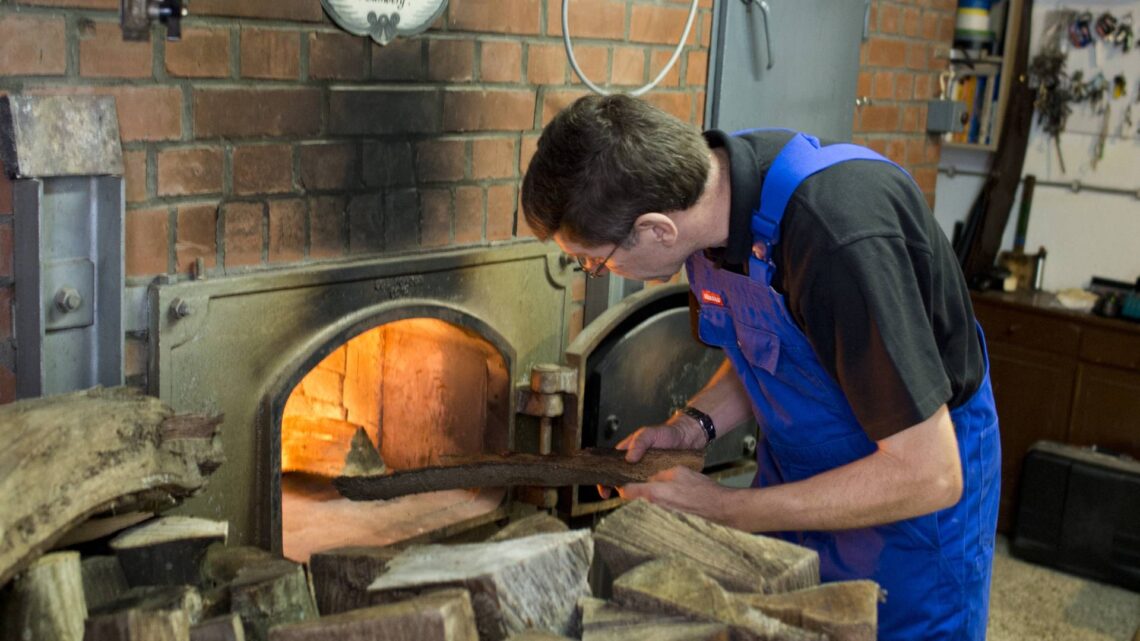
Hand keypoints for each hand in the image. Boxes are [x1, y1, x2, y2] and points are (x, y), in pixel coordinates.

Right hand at [596, 422, 694, 498]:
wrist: (687, 438)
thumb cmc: (666, 432)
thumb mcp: (649, 433)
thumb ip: (638, 443)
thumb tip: (628, 458)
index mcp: (627, 452)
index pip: (610, 467)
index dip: (604, 479)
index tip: (603, 490)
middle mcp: (634, 463)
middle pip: (620, 478)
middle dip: (617, 488)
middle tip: (621, 493)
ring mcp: (646, 472)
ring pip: (634, 485)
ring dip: (633, 491)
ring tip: (635, 494)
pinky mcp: (658, 478)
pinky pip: (650, 487)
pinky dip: (647, 492)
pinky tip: (649, 495)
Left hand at [618, 466, 735, 525]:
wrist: (717, 507)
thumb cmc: (700, 490)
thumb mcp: (678, 471)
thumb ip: (659, 473)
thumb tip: (651, 477)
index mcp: (653, 493)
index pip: (625, 492)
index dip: (622, 484)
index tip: (623, 479)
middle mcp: (653, 508)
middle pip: (634, 500)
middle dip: (636, 491)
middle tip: (640, 483)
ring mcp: (660, 516)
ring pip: (645, 506)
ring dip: (648, 498)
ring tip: (659, 490)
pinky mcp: (668, 521)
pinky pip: (656, 511)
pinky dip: (658, 504)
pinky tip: (669, 498)